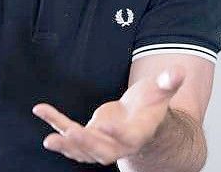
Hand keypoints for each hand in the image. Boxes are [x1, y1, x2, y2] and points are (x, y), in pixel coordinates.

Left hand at [32, 69, 184, 164]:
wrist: (142, 120)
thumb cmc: (151, 104)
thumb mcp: (160, 90)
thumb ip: (168, 82)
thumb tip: (178, 71)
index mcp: (138, 133)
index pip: (127, 136)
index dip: (116, 132)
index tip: (103, 123)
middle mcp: (119, 144)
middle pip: (102, 150)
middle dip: (86, 143)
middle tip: (71, 132)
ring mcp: (102, 143)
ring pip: (83, 149)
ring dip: (66, 144)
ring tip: (49, 140)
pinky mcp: (88, 137)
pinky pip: (69, 135)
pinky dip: (56, 125)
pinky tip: (41, 110)